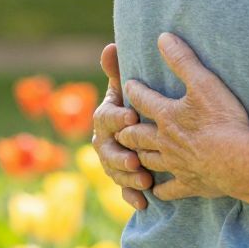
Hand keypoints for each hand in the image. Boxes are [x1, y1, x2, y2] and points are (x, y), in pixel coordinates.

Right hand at [94, 43, 152, 211]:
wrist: (142, 127)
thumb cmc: (135, 103)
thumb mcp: (128, 88)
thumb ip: (118, 70)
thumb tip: (110, 46)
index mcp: (106, 117)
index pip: (106, 117)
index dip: (117, 117)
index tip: (132, 115)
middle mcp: (104, 141)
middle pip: (107, 150)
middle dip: (121, 154)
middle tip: (137, 157)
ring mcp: (112, 162)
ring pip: (115, 172)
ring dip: (128, 177)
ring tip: (144, 179)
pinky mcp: (124, 178)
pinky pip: (124, 189)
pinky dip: (133, 196)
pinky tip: (144, 201)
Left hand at [114, 32, 248, 202]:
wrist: (236, 160)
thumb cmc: (221, 119)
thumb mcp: (203, 82)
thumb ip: (182, 60)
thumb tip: (163, 37)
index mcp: (167, 115)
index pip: (143, 100)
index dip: (134, 90)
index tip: (128, 84)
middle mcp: (164, 141)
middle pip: (137, 135)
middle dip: (127, 130)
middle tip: (123, 126)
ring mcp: (175, 164)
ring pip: (148, 161)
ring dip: (139, 157)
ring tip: (135, 154)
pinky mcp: (188, 184)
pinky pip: (167, 190)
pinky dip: (159, 190)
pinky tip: (155, 190)